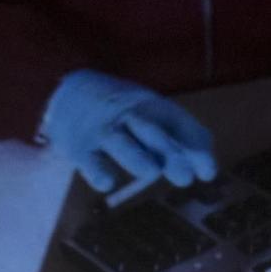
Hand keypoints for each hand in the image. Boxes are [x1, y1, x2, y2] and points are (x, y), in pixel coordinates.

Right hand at [42, 69, 217, 195]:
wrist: (62, 89)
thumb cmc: (114, 108)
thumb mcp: (145, 109)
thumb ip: (173, 130)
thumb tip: (208, 154)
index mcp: (147, 105)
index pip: (176, 124)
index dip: (193, 147)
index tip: (208, 172)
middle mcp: (127, 115)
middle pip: (152, 133)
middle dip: (170, 154)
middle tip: (185, 178)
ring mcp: (102, 131)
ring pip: (123, 145)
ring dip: (138, 158)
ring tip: (151, 172)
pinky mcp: (78, 147)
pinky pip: (90, 163)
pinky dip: (99, 172)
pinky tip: (108, 182)